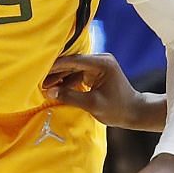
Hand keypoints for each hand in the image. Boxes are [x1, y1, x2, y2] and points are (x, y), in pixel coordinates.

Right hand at [42, 53, 157, 128]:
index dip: (55, 65)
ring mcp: (99, 66)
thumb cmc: (117, 109)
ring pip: (73, 69)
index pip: (73, 60)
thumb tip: (49, 91)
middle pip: (72, 63)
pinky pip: (78, 74)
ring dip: (60, 77)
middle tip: (38, 80)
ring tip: (44, 86)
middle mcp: (100, 60)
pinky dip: (68, 81)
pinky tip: (56, 88)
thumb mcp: (92, 104)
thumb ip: (70, 96)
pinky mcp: (96, 73)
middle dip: (55, 72)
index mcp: (102, 63)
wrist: (135, 112)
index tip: (39, 70)